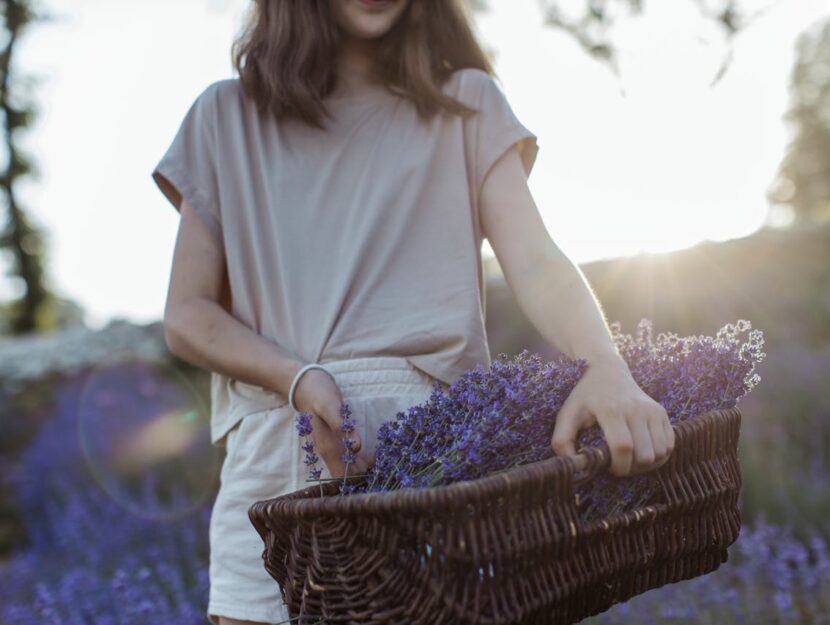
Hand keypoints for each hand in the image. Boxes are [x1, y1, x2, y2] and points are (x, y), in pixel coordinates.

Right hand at [293, 367, 374, 478]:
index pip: (341, 476)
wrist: (307, 388)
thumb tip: (355, 447)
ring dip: (363, 468)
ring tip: (376, 457)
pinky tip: (371, 453)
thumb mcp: (330, 406)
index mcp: (326, 447)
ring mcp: (331, 449)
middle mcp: (328, 452)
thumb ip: (341, 426)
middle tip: (378, 460)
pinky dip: (360, 460)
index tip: (372, 467)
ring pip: (348, 469)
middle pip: (346, 476)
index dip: (357, 477)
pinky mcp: (335, 444)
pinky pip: (348, 459)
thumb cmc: (320, 396)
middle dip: (363, 473)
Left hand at [550, 356, 674, 476]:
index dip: (618, 466)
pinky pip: (669, 446)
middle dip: (631, 468)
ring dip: (646, 464)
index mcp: (611, 409)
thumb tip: (572, 465)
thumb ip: (562, 440)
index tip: (609, 468)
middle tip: (618, 463)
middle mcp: (636, 409)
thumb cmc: (586, 396)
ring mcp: (652, 410)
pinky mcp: (662, 413)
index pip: (623, 446)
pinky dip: (658, 455)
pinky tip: (642, 451)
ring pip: (660, 453)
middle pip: (644, 454)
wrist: (608, 371)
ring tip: (630, 458)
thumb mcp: (567, 414)